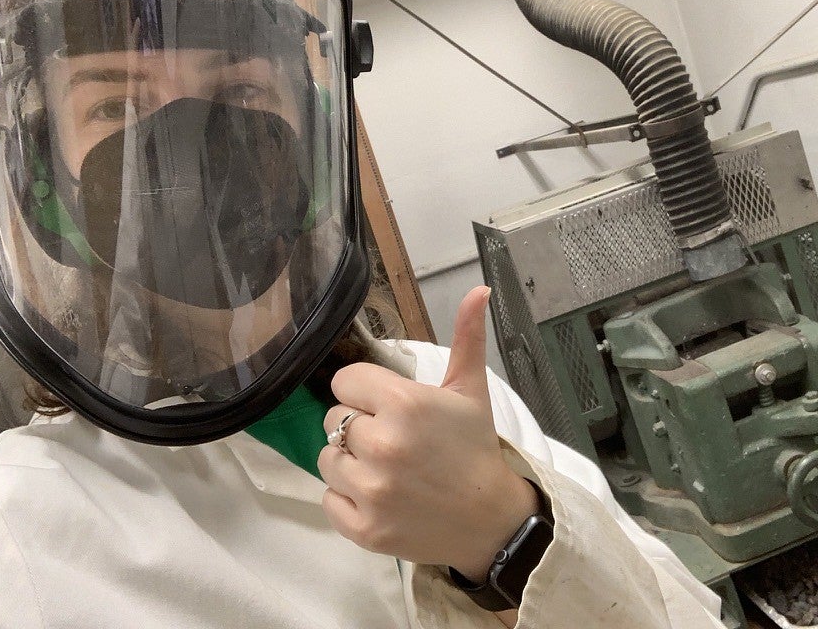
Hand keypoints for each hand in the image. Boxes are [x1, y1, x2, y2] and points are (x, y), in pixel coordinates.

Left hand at [318, 286, 540, 581]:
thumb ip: (467, 337)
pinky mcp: (363, 527)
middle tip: (393, 439)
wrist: (490, 520)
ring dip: (349, 462)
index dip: (365, 391)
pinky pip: (328, 499)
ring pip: (326, 459)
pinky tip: (380, 494)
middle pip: (333, 420)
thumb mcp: (471, 390)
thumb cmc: (475, 449)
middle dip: (358, 426)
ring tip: (386, 468)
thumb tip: (478, 290)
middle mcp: (381, 445)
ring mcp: (370, 490)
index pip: (345, 381)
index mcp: (404, 404)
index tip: (388, 406)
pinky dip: (347, 498)